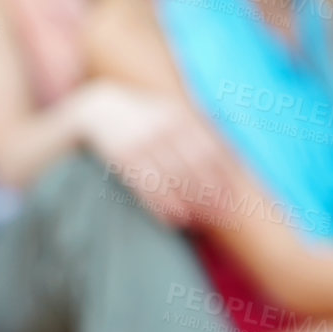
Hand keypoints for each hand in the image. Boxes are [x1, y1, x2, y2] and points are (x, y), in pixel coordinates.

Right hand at [71, 80, 230, 227]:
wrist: (99, 109)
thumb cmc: (143, 116)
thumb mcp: (171, 112)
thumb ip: (199, 127)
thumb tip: (233, 154)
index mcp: (180, 116)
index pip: (210, 149)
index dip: (224, 175)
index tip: (233, 197)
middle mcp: (163, 128)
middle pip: (194, 166)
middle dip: (210, 194)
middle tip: (222, 216)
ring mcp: (143, 142)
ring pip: (173, 178)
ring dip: (189, 203)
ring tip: (201, 222)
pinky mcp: (124, 157)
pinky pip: (147, 185)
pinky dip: (163, 205)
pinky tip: (174, 219)